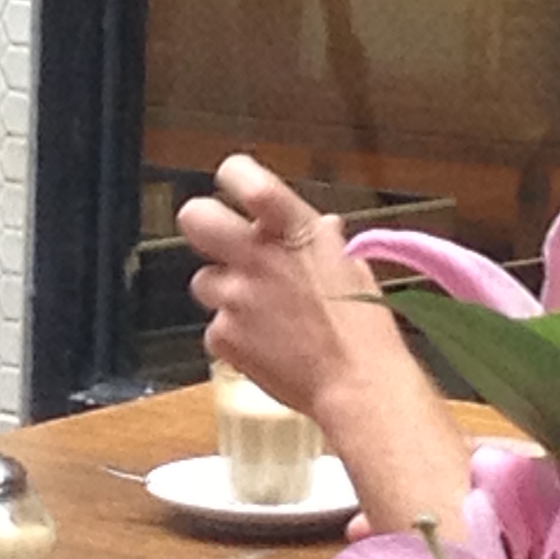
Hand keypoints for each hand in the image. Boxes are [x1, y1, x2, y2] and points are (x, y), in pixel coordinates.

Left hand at [178, 154, 409, 426]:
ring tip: (261, 313)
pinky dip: (233, 336)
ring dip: (225, 293)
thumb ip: (322, 241)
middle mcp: (257, 255)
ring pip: (204, 281)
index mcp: (292, 228)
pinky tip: (264, 344)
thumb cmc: (363, 325)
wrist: (357, 383)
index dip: (234, 176)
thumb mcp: (350, 266)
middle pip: (195, 217)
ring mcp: (235, 297)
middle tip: (222, 242)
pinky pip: (215, 327)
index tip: (235, 184)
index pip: (241, 175)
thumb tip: (319, 228)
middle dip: (204, 225)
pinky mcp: (223, 336)